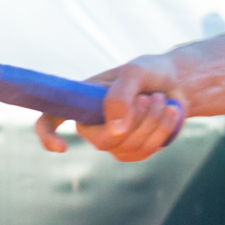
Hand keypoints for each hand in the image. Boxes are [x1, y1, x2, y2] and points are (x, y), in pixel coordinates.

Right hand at [37, 52, 187, 161]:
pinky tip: (170, 111)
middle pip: (103, 141)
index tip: (61, 147)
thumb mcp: (134, 73)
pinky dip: (162, 129)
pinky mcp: (134, 151)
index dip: (47, 135)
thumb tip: (115, 131)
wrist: (176, 82)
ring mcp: (113, 141)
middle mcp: (92, 125)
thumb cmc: (148, 73)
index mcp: (81, 101)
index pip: (50, 119)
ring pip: (128, 146)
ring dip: (151, 121)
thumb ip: (120, 96)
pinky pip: (146, 150)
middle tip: (149, 98)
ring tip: (160, 99)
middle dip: (133, 120)